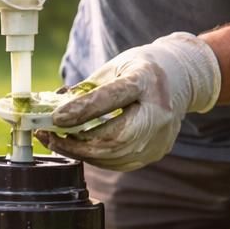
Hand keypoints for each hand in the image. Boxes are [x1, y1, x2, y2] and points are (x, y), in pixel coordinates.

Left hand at [37, 33, 221, 171]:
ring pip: (113, 155)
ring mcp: (160, 136)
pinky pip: (117, 162)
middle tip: (48, 136)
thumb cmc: (141, 70)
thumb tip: (52, 110)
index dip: (83, 110)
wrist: (182, 79)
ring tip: (57, 141)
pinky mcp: (155, 151)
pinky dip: (93, 156)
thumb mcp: (114, 67)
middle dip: (74, 142)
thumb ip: (85, 89)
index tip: (56, 119)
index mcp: (146, 80)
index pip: (114, 97)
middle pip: (113, 137)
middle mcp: (158, 111)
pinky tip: (78, 147)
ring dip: (79, 152)